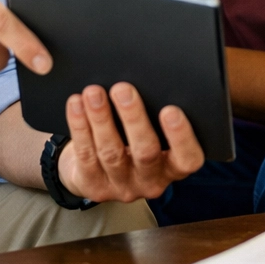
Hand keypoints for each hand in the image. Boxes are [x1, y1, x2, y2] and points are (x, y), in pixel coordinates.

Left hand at [57, 82, 205, 202]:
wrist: (99, 172)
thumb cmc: (135, 141)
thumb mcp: (154, 133)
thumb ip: (156, 113)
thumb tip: (147, 77)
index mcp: (174, 166)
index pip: (188, 158)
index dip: (181, 136)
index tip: (170, 110)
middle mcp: (152, 181)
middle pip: (145, 152)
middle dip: (133, 118)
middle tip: (122, 88)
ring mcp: (122, 186)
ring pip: (111, 152)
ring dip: (101, 119)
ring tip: (94, 93)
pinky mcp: (94, 186)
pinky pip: (86, 155)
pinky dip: (80, 127)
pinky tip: (77, 105)